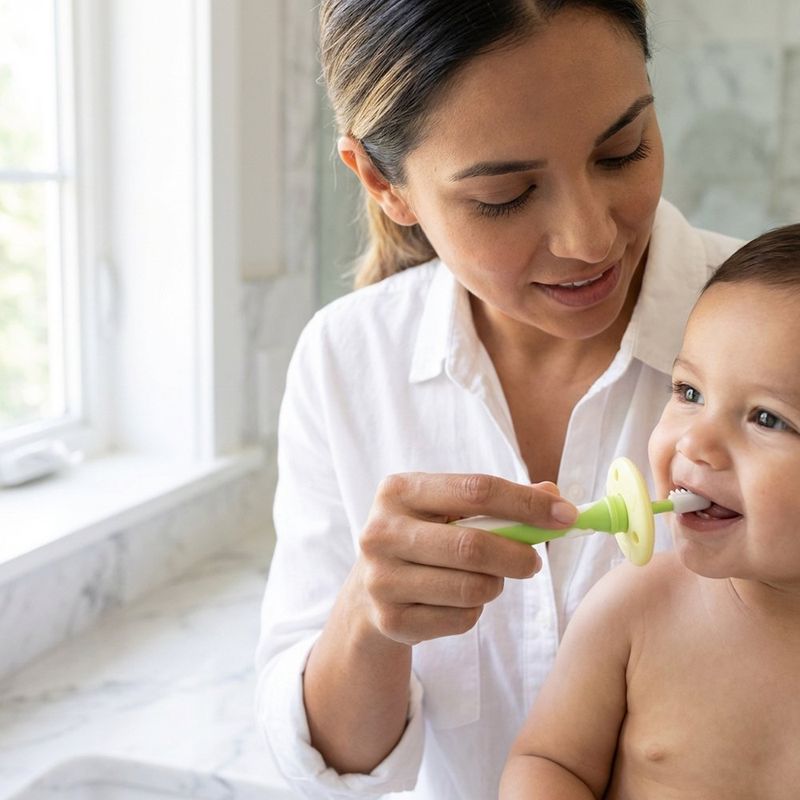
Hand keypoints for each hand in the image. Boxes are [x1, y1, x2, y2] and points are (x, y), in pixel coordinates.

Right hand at [352, 473, 577, 645]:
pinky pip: (460, 619)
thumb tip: (554, 498)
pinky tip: (460, 600)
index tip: (565, 515)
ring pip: (471, 587)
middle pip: (473, 545)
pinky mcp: (390, 620)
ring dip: (494, 585)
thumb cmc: (423, 538)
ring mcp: (381, 578)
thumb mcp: (448, 510)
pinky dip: (474, 612)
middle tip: (534, 562)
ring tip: (487, 578)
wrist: (369, 591)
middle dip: (517, 555)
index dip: (526, 503)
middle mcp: (381, 531)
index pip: (475, 490)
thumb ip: (499, 502)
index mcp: (398, 490)